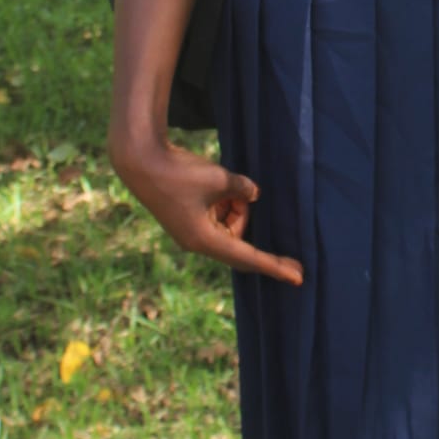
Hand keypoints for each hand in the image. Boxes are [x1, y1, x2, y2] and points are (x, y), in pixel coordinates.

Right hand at [108, 132, 302, 283]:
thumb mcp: (219, 179)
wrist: (141, 161)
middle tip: (254, 205)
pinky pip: (217, 217)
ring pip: (229, 226)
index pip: (248, 257)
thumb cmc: (179, 173)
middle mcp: (198, 242)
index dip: (274, 265)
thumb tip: (254, 195)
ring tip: (225, 184)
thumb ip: (242, 190)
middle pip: (239, 240)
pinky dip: (225, 202)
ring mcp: (191, 231)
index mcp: (205, 240)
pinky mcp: (187, 219)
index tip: (298, 276)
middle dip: (248, 220)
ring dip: (235, 207)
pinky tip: (220, 185)